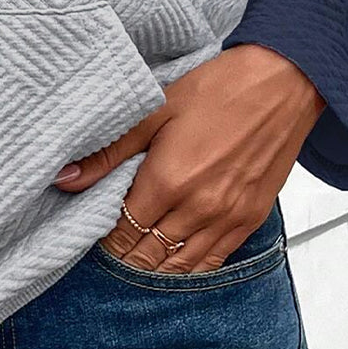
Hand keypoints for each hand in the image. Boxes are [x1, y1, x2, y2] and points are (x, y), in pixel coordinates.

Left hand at [53, 43, 325, 272]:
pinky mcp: (250, 219)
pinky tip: (176, 259)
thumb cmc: (219, 88)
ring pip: (181, 266)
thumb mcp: (156, 111)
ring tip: (139, 256)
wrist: (282, 82)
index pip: (123, 231)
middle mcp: (197, 208)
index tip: (98, 228)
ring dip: (157, 265)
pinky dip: (191, 265)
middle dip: (127, 254)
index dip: (106, 235)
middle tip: (113, 246)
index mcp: (168, 181)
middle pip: (149, 254)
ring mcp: (227, 218)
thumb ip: (110, 152)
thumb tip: (65, 179)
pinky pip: (215, 261)